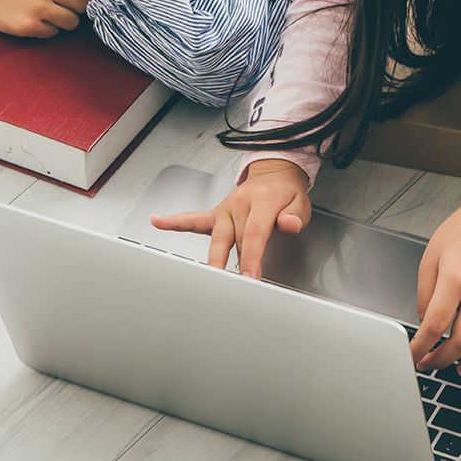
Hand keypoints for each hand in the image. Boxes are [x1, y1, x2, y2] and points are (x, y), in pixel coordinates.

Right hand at [0, 0, 90, 38]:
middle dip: (74, 8)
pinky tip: (32, 21)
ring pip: (73, 21)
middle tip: (59, 8)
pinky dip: (47, 30)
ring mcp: (39, 5)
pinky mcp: (30, 25)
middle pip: (82, 3)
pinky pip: (54, 33)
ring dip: (63, 21)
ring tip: (47, 15)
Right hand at [149, 158, 309, 277]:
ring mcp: (225, 210)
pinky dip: (175, 221)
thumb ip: (295, 215)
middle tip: (231, 286)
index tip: (251, 277)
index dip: (252, 256)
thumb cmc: (285, 193)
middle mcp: (239, 204)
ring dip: (212, 258)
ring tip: (207, 276)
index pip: (255, 233)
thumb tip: (288, 224)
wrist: (274, 174)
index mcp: (262, 201)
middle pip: (233, 238)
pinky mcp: (215, 214)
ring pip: (216, 237)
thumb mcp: (300, 202)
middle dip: (231, 264)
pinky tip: (159, 222)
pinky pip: (194, 219)